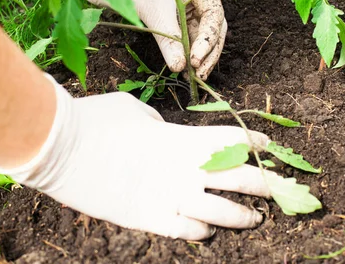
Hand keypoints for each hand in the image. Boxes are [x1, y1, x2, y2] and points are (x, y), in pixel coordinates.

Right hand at [0, 76, 270, 239]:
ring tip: (257, 218)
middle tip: (284, 188)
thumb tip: (167, 132)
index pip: (232, 141)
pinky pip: (188, 232)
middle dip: (268, 184)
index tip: (268, 148)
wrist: (59, 148)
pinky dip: (203, 232)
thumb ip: (160, 124)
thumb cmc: (96, 119)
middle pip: (240, 179)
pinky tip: (208, 232)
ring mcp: (167, 197)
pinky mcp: (147, 219)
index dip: (255, 145)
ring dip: (244, 216)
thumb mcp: (136, 111)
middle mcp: (183, 170)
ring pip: (222, 213)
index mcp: (181, 138)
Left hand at [79, 0, 226, 80]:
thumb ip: (169, 39)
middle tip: (200, 74)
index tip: (196, 61)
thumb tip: (180, 67)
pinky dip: (184, 50)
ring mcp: (185, 1)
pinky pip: (184, 34)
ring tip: (192, 75)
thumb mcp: (154, 10)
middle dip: (207, 51)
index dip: (208, 40)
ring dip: (198, 54)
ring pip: (199, 32)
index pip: (214, 15)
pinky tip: (183, 66)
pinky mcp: (171, 13)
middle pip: (212, 25)